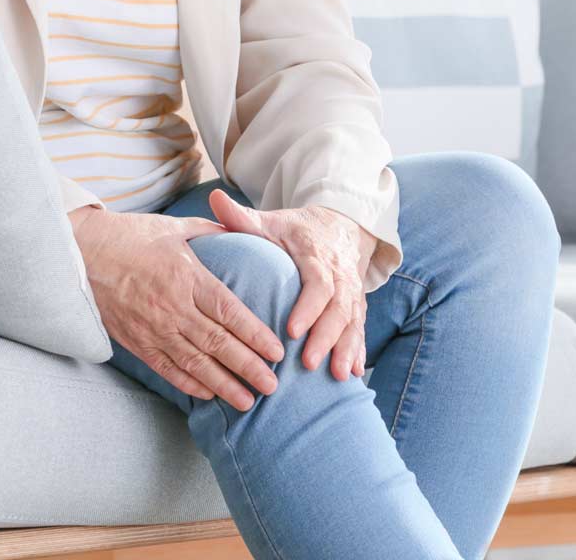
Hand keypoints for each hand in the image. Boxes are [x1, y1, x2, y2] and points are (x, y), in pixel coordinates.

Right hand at [68, 205, 285, 409]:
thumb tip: (240, 232)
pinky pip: (167, 369)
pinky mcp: (136, 342)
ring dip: (225, 385)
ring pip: (196, 363)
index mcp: (187, 277)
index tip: (277, 351)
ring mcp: (153, 328)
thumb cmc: (130, 236)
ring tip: (248, 401)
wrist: (80, 253)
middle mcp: (173, 307)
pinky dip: (190, 384)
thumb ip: (211, 232)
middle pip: (218, 344)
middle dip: (249, 368)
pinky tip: (210, 394)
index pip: (230, 312)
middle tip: (273, 385)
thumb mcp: (175, 227)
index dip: (256, 334)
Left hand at [208, 190, 377, 381]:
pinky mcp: (357, 304)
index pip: (317, 282)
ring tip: (338, 376)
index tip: (292, 330)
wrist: (340, 225)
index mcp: (316, 255)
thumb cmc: (296, 231)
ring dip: (347, 348)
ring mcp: (352, 290)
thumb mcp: (271, 222)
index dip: (308, 307)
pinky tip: (355, 374)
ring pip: (354, 320)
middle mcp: (340, 274)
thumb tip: (214, 197)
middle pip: (339, 307)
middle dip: (326, 337)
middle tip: (307, 363)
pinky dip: (360, 350)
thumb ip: (242, 217)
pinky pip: (361, 327)